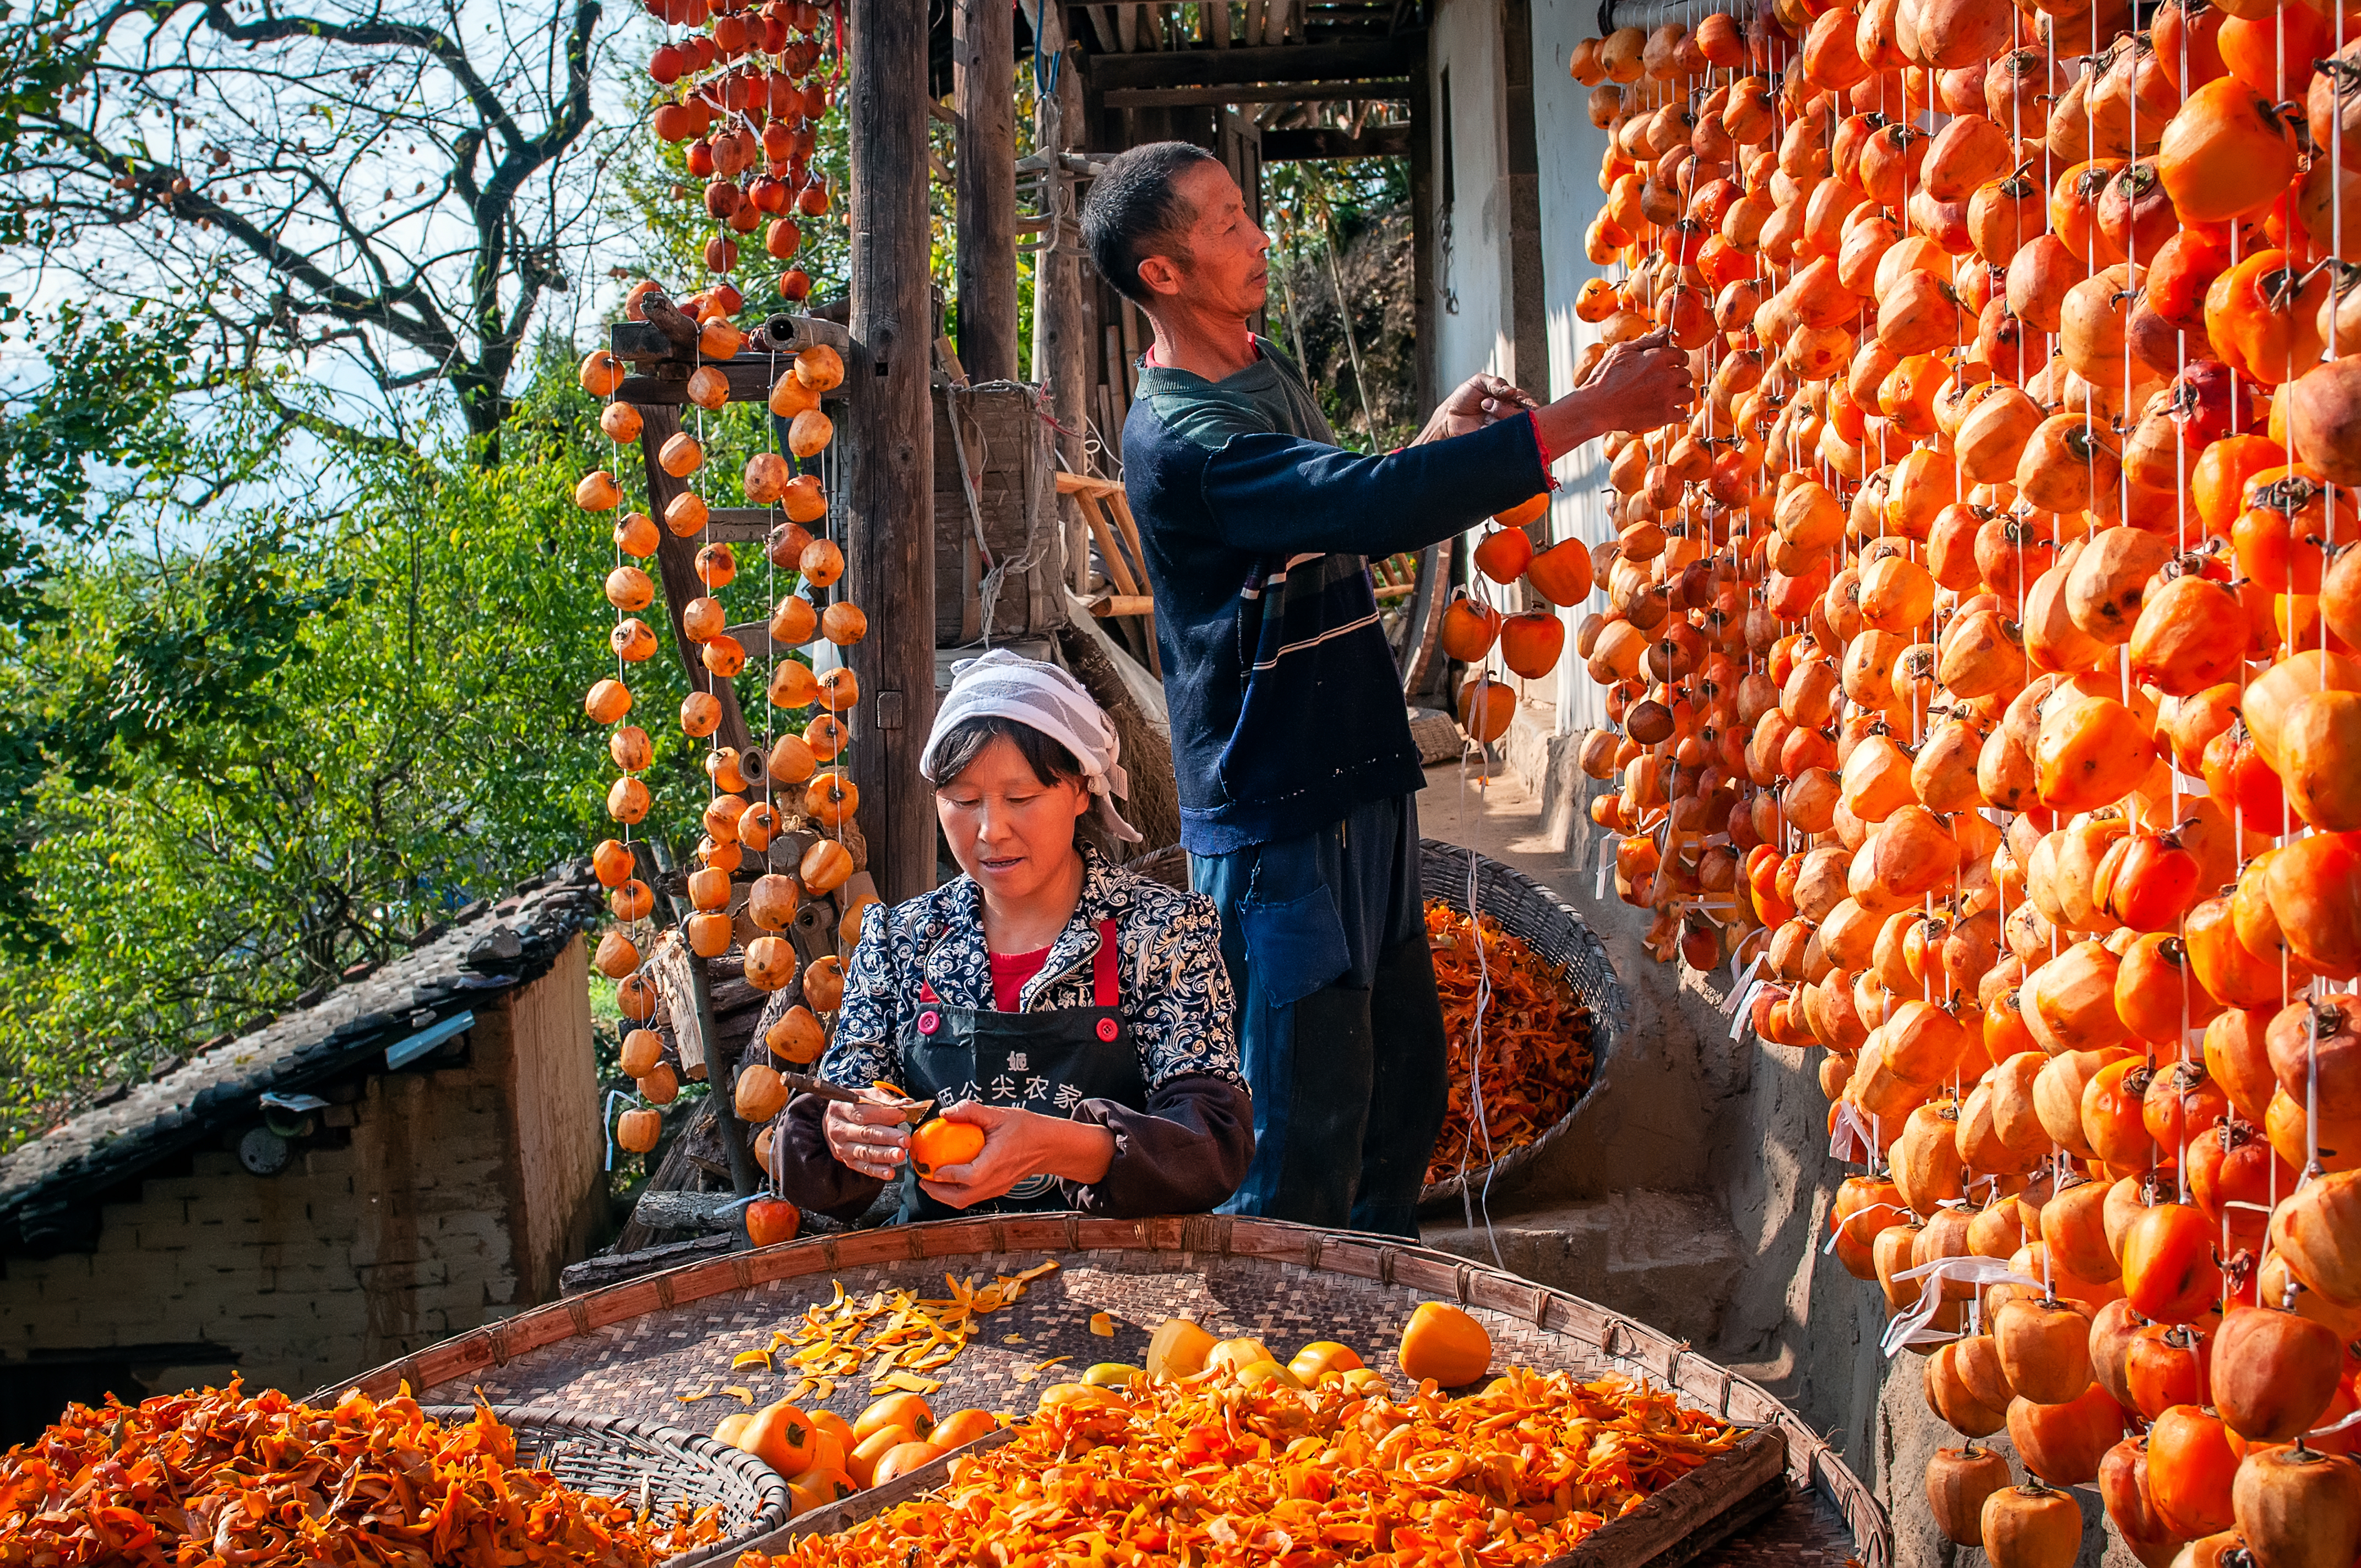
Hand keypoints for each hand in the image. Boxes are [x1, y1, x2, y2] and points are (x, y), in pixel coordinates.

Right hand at [822, 1087, 912, 1181]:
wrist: (836, 1122)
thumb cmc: (855, 1107)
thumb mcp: (866, 1095)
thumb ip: (884, 1099)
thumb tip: (905, 1105)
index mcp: (840, 1107)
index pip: (863, 1112)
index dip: (884, 1114)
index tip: (902, 1115)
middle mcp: (838, 1128)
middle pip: (865, 1133)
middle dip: (888, 1137)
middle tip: (905, 1140)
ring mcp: (842, 1147)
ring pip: (865, 1152)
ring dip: (884, 1155)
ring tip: (900, 1155)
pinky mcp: (848, 1161)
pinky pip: (863, 1167)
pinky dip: (877, 1171)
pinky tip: (889, 1171)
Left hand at [919, 1102, 1113, 1208]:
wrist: (1049, 1145)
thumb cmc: (1026, 1128)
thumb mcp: (999, 1114)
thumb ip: (971, 1111)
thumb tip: (945, 1112)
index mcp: (998, 1161)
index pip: (971, 1176)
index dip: (949, 1176)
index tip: (932, 1170)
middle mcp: (998, 1179)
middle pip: (964, 1197)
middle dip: (939, 1193)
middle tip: (923, 1180)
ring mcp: (999, 1187)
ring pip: (967, 1200)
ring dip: (946, 1195)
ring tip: (931, 1182)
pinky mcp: (999, 1188)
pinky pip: (974, 1196)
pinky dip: (958, 1192)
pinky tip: (949, 1179)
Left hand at [1420, 372, 1538, 442]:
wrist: (1448, 416)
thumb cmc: (1464, 397)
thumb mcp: (1479, 382)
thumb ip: (1495, 383)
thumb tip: (1512, 391)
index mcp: (1509, 399)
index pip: (1525, 401)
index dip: (1528, 403)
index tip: (1527, 404)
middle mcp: (1508, 414)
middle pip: (1522, 415)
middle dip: (1507, 408)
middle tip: (1487, 403)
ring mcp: (1502, 428)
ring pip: (1512, 427)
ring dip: (1499, 415)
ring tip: (1484, 407)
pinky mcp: (1493, 440)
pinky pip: (1501, 438)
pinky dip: (1491, 429)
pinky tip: (1481, 425)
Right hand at [1575, 328, 1693, 430]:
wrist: (1596, 407)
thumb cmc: (1604, 378)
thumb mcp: (1621, 351)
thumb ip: (1646, 340)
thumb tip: (1664, 330)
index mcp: (1656, 358)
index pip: (1681, 355)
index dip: (1677, 359)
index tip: (1672, 364)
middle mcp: (1665, 377)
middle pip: (1686, 374)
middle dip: (1678, 376)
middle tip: (1665, 380)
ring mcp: (1666, 397)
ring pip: (1689, 393)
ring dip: (1680, 393)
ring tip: (1668, 395)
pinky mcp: (1663, 415)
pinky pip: (1682, 413)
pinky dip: (1676, 411)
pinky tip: (1665, 408)